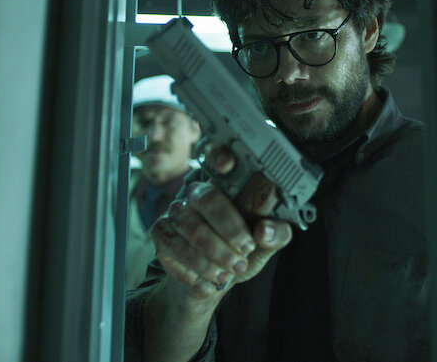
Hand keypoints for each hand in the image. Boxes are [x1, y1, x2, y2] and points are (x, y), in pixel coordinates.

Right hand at [149, 145, 292, 301]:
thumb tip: (264, 229)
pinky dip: (197, 269)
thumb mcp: (265, 245)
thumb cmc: (239, 254)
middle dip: (230, 231)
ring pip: (192, 229)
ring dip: (215, 256)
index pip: (219, 158)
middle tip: (245, 252)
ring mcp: (175, 211)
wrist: (211, 280)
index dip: (219, 156)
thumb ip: (276, 234)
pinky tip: (209, 277)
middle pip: (207, 199)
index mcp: (227, 185)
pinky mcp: (160, 233)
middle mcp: (197, 192)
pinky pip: (176, 250)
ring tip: (230, 270)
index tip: (226, 164)